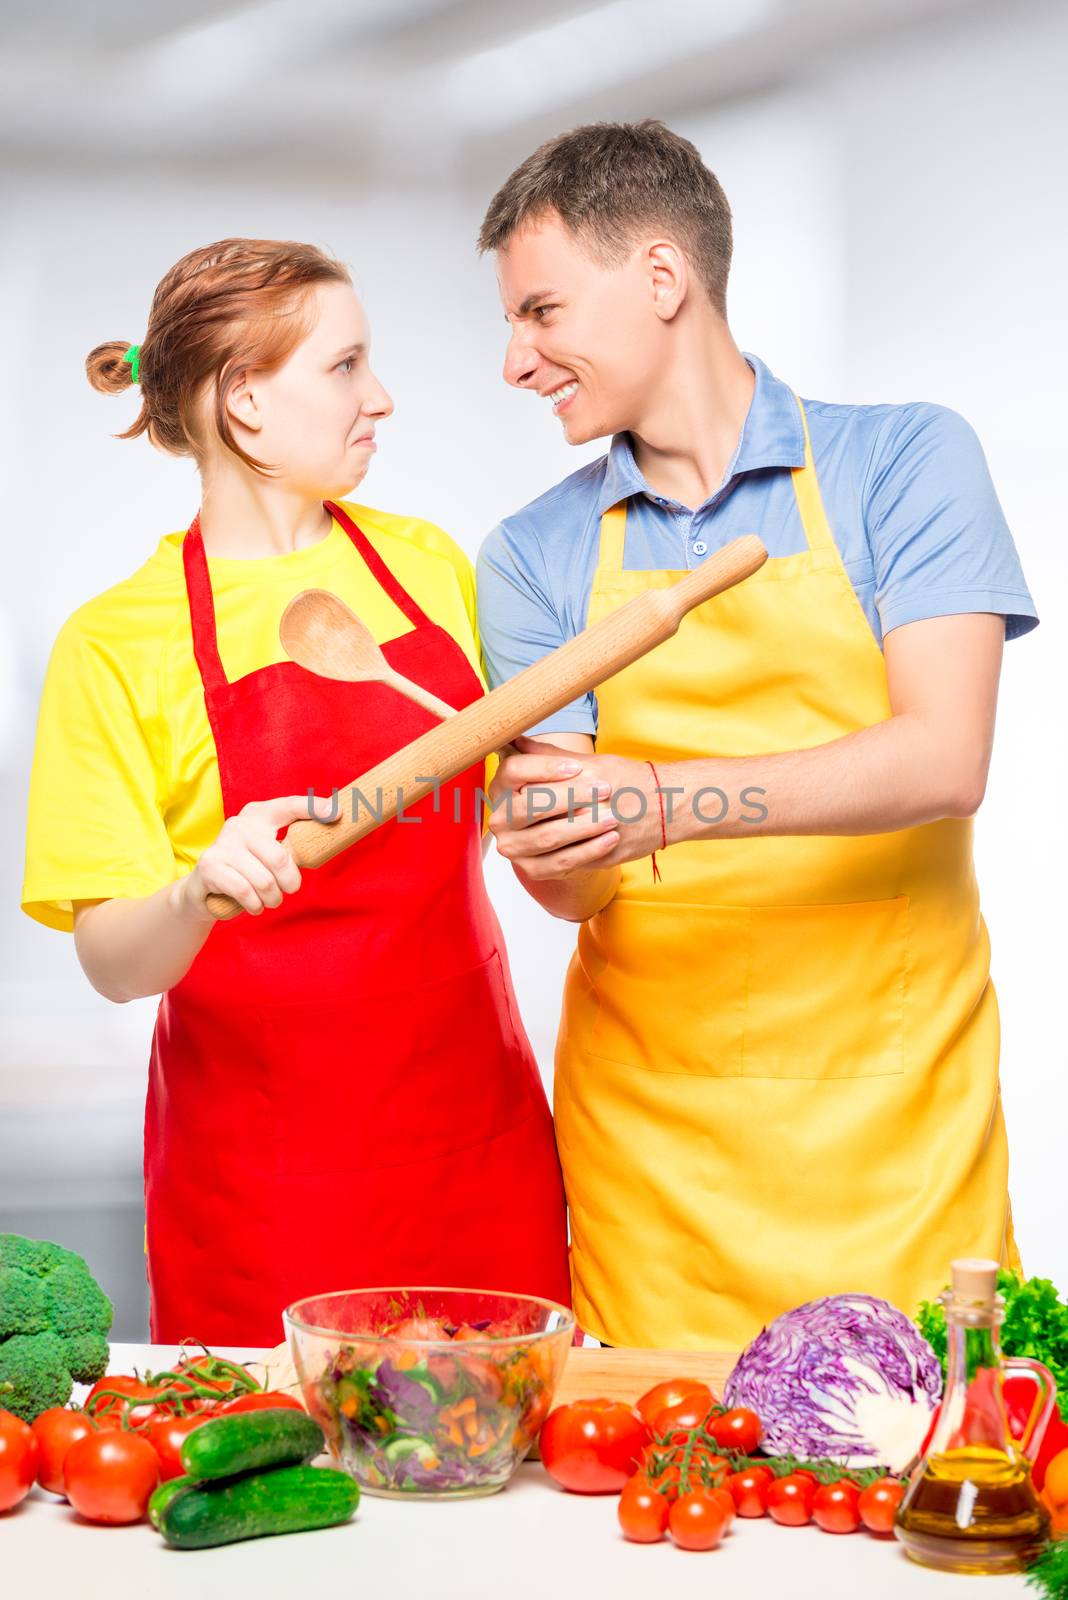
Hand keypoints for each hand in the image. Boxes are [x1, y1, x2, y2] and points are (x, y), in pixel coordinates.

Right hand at [179, 794, 339, 918]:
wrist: (204, 888)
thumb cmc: (248, 869)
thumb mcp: (270, 851)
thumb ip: (294, 844)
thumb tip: (333, 831)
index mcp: (259, 814)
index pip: (289, 806)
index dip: (313, 808)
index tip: (337, 813)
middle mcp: (239, 824)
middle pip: (280, 857)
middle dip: (290, 883)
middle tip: (287, 890)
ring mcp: (223, 844)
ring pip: (264, 881)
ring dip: (272, 899)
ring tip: (268, 899)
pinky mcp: (210, 866)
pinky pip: (245, 892)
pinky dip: (255, 905)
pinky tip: (253, 904)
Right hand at [487, 736, 664, 881]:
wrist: (585, 825)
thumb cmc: (573, 789)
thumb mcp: (565, 768)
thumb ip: (546, 754)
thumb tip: (522, 733)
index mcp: (502, 785)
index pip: (514, 771)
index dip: (545, 769)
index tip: (577, 767)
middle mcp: (500, 818)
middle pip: (529, 806)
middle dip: (569, 798)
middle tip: (604, 790)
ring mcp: (513, 846)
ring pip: (547, 836)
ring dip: (583, 827)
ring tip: (612, 817)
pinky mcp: (532, 868)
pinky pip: (560, 861)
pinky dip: (588, 851)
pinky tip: (610, 839)